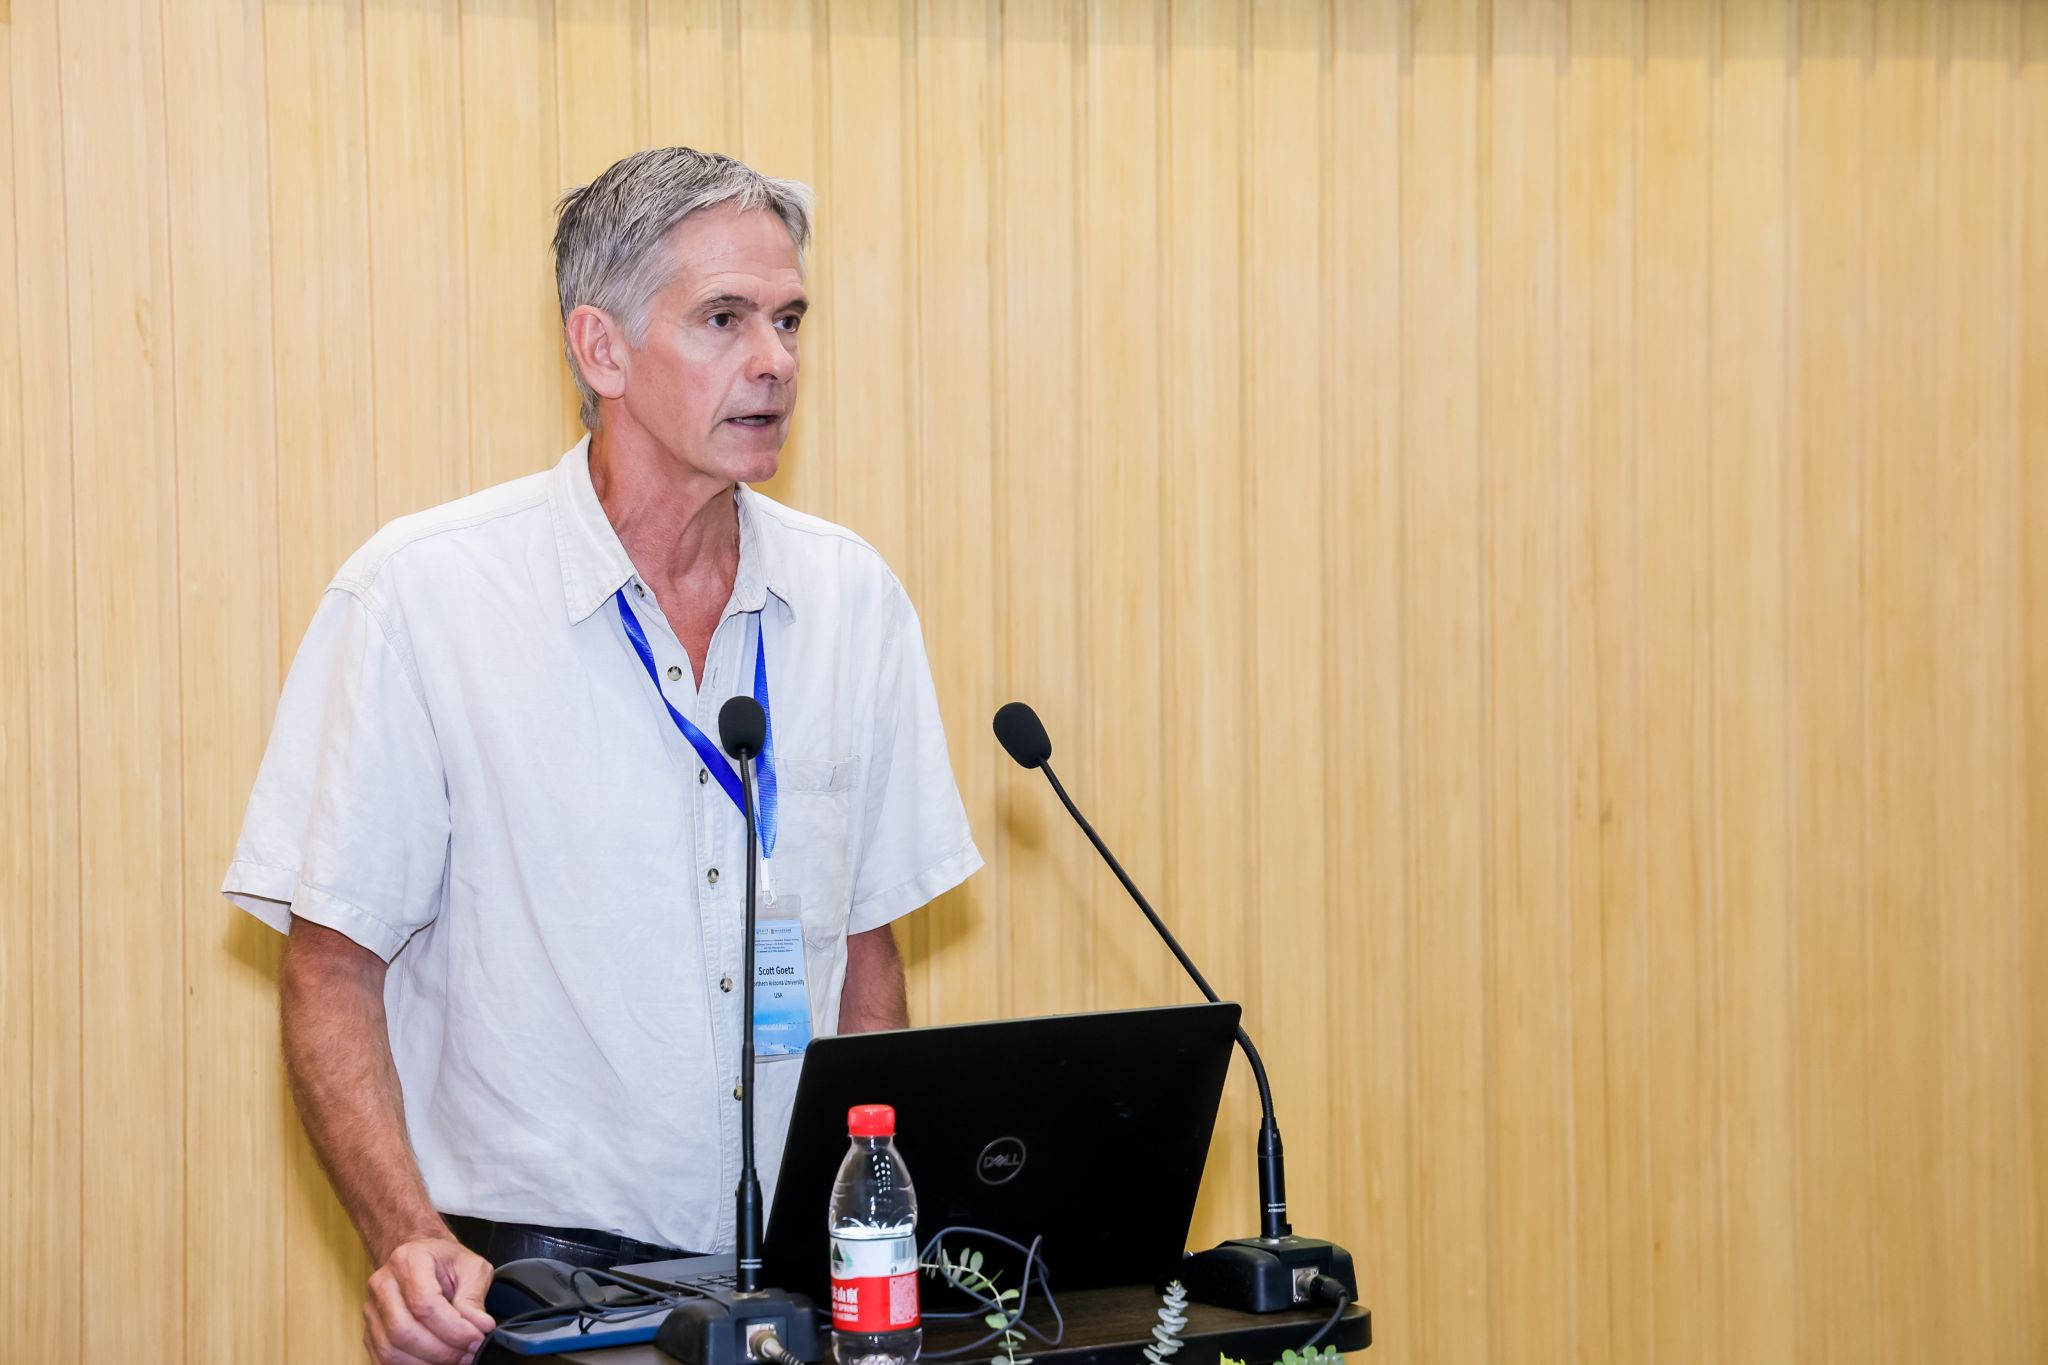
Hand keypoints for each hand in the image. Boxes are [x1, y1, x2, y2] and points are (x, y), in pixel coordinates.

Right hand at [362, 1234, 495, 1364]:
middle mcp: (383, 1284)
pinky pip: (383, 1360)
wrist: (421, 1257)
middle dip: (441, 1350)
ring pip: (391, 1350)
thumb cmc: (445, 1261)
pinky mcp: (370, 1331)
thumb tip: (480, 1326)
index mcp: (409, 1261)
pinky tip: (434, 1362)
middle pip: (403, 1331)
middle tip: (467, 1353)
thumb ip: (474, 1297)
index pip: (425, 1304)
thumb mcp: (472, 1267)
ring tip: (455, 1358)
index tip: (476, 1338)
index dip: (453, 1328)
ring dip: (427, 1362)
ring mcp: (372, 1310)